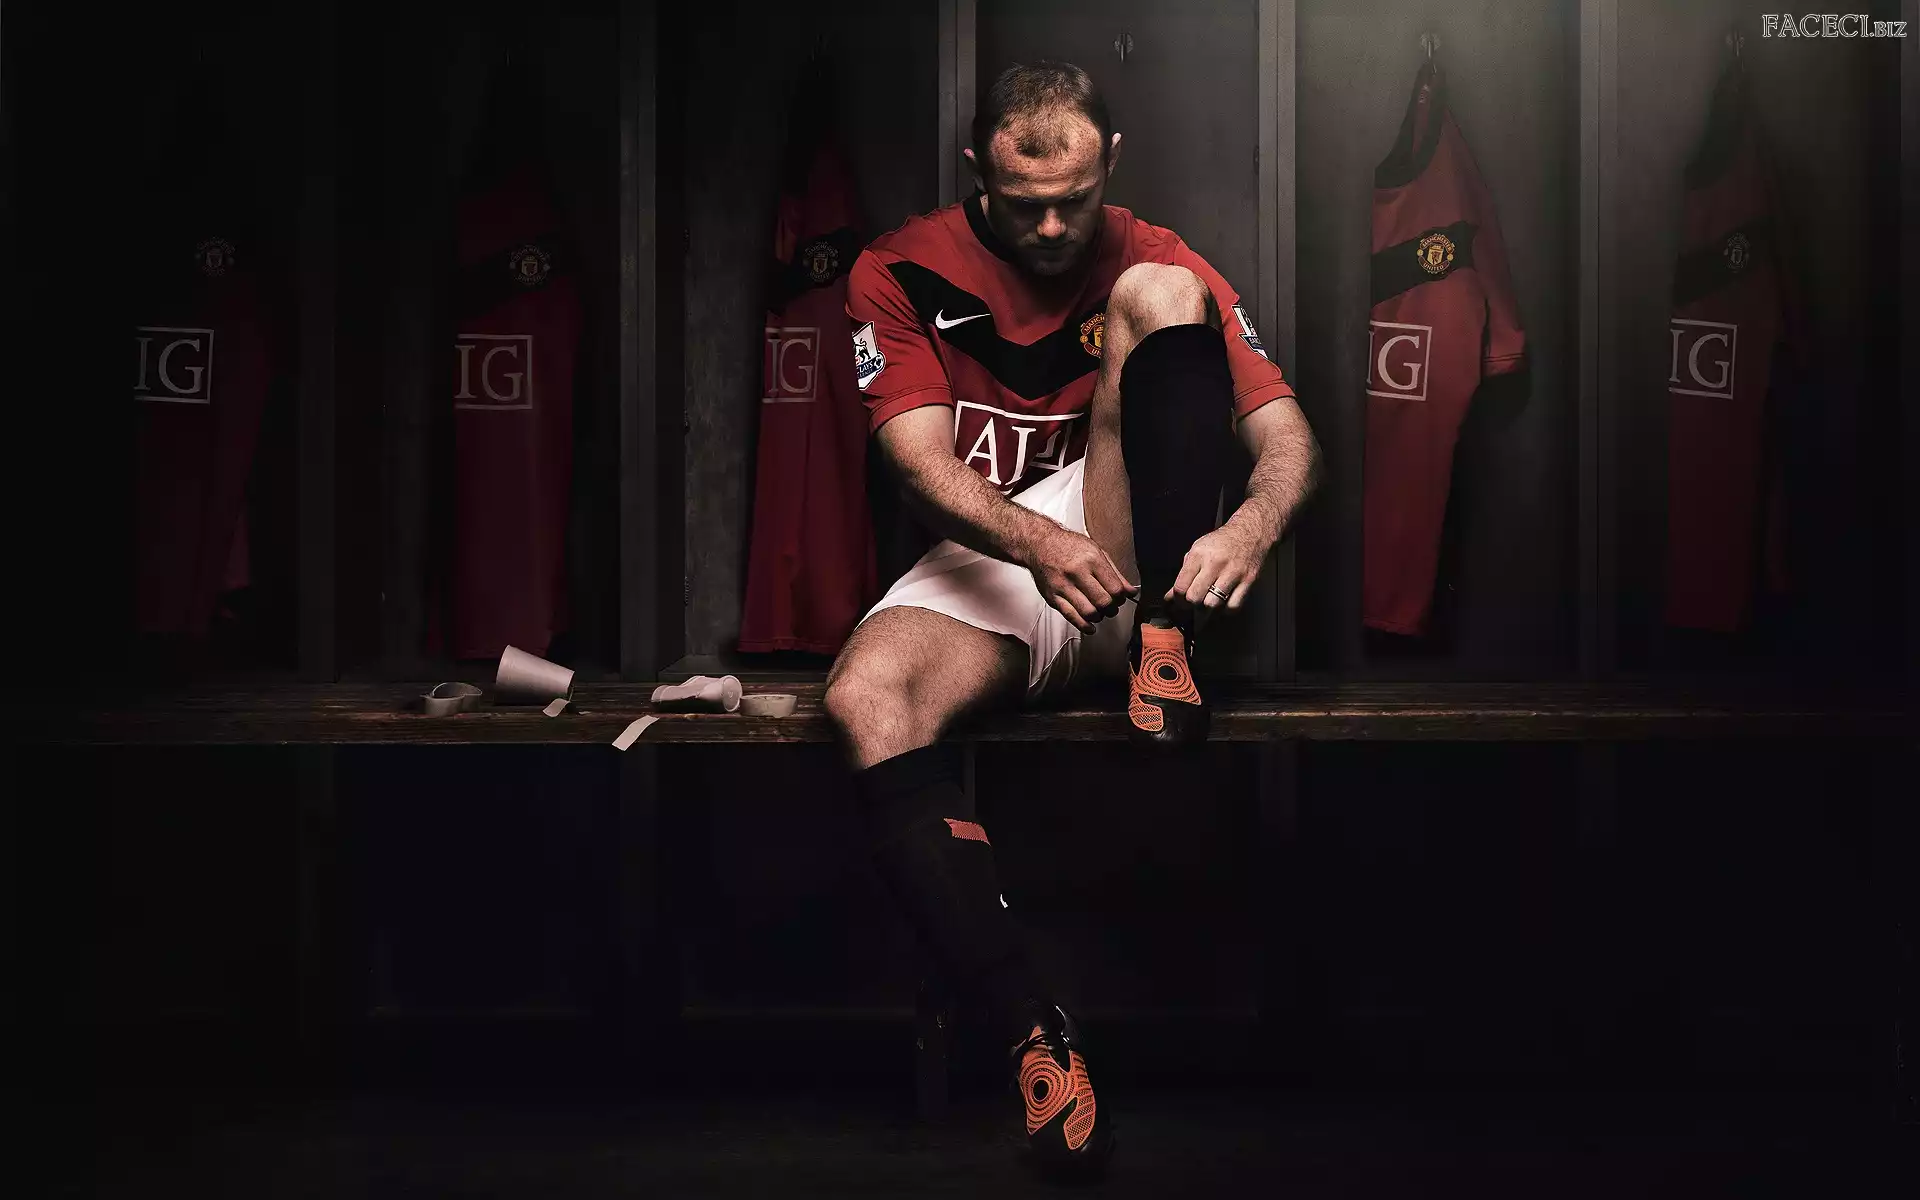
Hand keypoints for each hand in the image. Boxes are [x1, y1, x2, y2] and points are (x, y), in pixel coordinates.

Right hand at [1021, 523, 1137, 632]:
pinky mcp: (1053, 596)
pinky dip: (1084, 626)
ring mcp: (1063, 586)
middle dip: (1112, 608)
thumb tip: (1130, 591)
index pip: (1115, 589)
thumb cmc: (1068, 546)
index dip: (1122, 598)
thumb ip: (1114, 572)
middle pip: (1104, 602)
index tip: (1120, 598)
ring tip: (1099, 612)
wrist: (1040, 544)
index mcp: (1091, 560)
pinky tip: (1090, 626)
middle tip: (1111, 606)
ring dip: (1099, 617)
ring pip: (1089, 612)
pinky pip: (1071, 617)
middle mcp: (1077, 572)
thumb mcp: (1096, 551)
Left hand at [1168, 524, 1268, 611]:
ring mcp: (1233, 573)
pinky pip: (1233, 606)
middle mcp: (1215, 563)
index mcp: (1199, 554)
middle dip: (1191, 604)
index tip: (1180, 600)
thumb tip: (1170, 597)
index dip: (1177, 599)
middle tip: (1193, 602)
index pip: (1181, 586)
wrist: (1250, 533)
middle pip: (1195, 598)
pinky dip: (1226, 610)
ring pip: (1212, 604)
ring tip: (1208, 601)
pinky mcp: (1248, 581)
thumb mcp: (1197, 550)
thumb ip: (1183, 574)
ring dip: (1208, 608)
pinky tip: (1223, 603)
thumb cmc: (1222, 542)